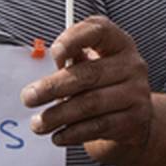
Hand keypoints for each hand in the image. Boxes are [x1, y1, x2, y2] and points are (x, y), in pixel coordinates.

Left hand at [24, 16, 155, 165]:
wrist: (133, 119)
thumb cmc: (102, 87)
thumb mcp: (90, 65)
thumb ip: (71, 59)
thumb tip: (43, 64)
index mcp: (118, 43)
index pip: (99, 30)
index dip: (74, 38)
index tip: (52, 53)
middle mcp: (132, 65)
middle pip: (89, 73)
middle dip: (53, 87)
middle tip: (29, 98)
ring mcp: (136, 93)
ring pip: (90, 103)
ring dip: (58, 115)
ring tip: (38, 123)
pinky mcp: (134, 119)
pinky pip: (97, 127)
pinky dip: (73, 133)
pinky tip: (58, 135)